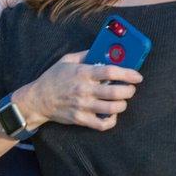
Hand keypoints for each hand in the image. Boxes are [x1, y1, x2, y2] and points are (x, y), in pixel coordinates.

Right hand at [16, 51, 142, 131]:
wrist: (37, 99)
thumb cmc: (53, 78)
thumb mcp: (67, 60)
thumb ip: (86, 54)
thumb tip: (105, 51)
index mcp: (83, 73)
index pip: (111, 72)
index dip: (128, 73)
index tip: (137, 76)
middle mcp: (84, 90)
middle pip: (115, 92)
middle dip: (129, 91)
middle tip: (131, 89)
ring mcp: (82, 106)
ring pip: (112, 108)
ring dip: (123, 105)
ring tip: (123, 101)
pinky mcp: (80, 119)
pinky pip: (102, 124)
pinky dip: (112, 121)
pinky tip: (112, 114)